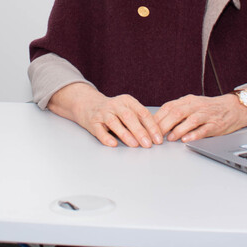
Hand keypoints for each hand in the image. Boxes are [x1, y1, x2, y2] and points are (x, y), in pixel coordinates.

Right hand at [47, 83, 162, 147]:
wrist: (88, 104)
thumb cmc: (114, 111)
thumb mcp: (128, 109)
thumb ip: (140, 120)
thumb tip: (156, 136)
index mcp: (127, 101)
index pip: (142, 113)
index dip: (152, 126)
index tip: (158, 139)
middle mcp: (115, 105)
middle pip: (129, 117)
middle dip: (140, 131)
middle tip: (148, 144)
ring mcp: (103, 113)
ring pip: (114, 123)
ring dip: (125, 134)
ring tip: (134, 145)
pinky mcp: (93, 122)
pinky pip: (99, 130)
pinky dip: (106, 137)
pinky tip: (113, 144)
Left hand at [154, 93, 246, 142]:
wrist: (234, 107)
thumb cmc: (209, 109)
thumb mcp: (192, 106)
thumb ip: (177, 113)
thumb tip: (158, 124)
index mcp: (188, 100)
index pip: (169, 107)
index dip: (157, 118)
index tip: (148, 128)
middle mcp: (196, 105)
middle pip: (177, 112)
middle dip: (164, 125)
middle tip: (155, 136)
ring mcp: (206, 114)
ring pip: (190, 120)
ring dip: (178, 130)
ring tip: (169, 138)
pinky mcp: (216, 124)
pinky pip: (204, 129)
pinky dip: (194, 134)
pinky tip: (186, 140)